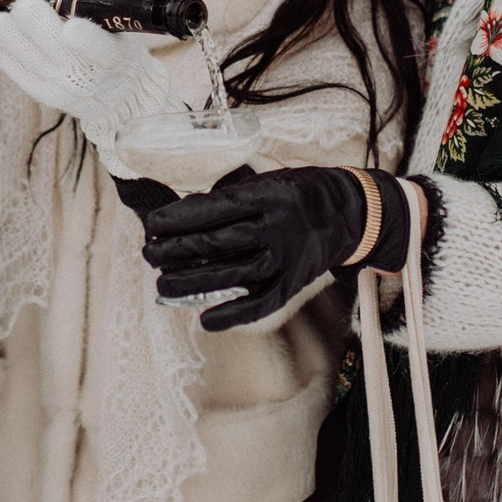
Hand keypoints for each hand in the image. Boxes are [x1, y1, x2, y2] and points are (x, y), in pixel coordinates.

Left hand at [0, 0, 169, 149]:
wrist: (115, 89)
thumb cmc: (114, 36)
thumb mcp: (118, 4)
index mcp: (115, 54)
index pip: (102, 51)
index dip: (86, 41)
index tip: (70, 27)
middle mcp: (88, 75)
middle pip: (52, 48)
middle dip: (33, 20)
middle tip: (25, 4)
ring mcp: (61, 87)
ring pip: (22, 55)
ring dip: (7, 31)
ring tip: (3, 16)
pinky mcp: (39, 92)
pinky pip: (7, 66)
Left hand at [139, 166, 423, 331]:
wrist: (352, 212)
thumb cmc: (298, 193)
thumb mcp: (267, 181)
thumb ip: (231, 198)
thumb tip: (182, 217)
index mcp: (268, 195)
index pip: (214, 209)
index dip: (179, 219)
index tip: (152, 225)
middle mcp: (278, 227)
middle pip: (219, 243)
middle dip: (178, 251)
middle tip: (150, 255)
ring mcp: (288, 258)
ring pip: (234, 275)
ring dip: (194, 284)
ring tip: (163, 286)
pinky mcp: (295, 283)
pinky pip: (262, 304)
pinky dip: (233, 315)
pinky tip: (205, 320)